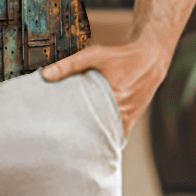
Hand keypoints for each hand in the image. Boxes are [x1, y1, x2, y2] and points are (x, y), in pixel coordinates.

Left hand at [40, 39, 166, 138]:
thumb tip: (45, 74)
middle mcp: (121, 110)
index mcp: (112, 97)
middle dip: (79, 133)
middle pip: (95, 128)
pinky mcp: (131, 118)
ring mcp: (128, 116)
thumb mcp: (94, 55)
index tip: (58, 132)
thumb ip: (69, 64)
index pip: (87, 119)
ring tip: (75, 140)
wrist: (150, 58)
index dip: (72, 126)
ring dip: (93, 135)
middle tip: (62, 138)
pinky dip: (106, 134)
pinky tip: (94, 139)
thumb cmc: (122, 56)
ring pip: (106, 132)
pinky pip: (117, 133)